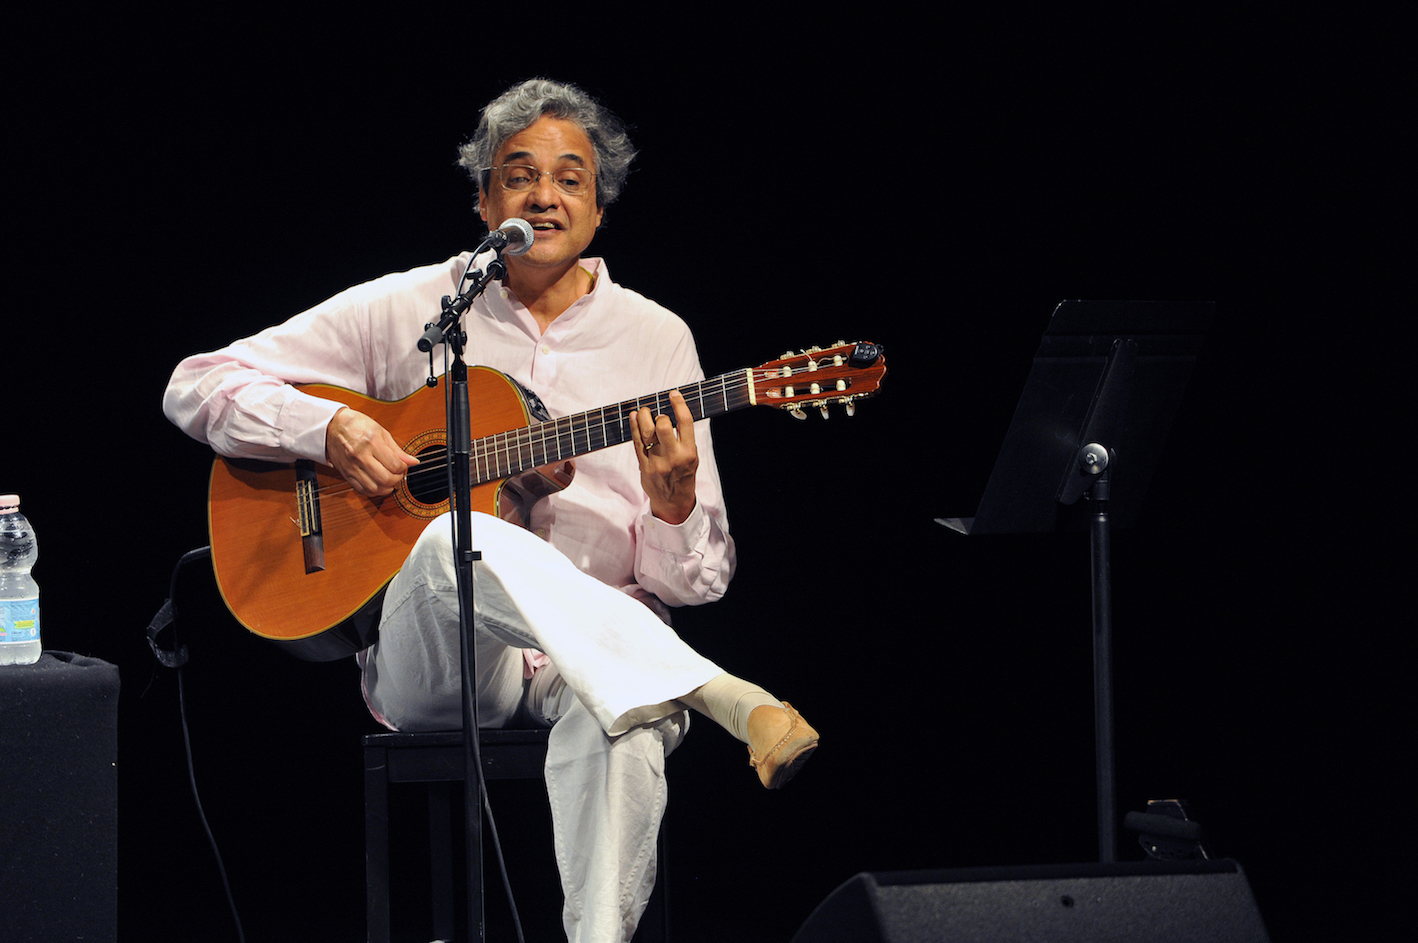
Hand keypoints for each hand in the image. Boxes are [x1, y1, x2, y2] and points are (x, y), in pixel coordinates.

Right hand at [325, 407, 418, 496]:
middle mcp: (361, 457)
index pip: (394, 465)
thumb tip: (413, 462)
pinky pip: (362, 490)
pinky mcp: (346, 474)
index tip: (403, 465)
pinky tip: (378, 484)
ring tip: (389, 480)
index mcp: (372, 443)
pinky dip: (373, 491)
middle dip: (396, 479)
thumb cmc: (357, 425)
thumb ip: (397, 450)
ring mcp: (352, 467)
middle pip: (385, 479)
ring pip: (374, 488)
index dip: (403, 468)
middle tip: (397, 474)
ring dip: (386, 488)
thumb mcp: (381, 432)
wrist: (332, 426)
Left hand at [630, 389, 697, 524]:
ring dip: (643, 417)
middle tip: (655, 413)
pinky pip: (636, 443)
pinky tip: (634, 418)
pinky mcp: (644, 467)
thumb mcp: (692, 457)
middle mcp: (673, 457)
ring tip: (643, 412)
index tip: (673, 394)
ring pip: (646, 433)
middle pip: (663, 426)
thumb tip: (672, 412)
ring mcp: (657, 463)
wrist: (674, 501)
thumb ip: (684, 438)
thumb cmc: (683, 475)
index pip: (685, 422)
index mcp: (689, 453)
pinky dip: (634, 427)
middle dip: (658, 414)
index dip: (679, 404)